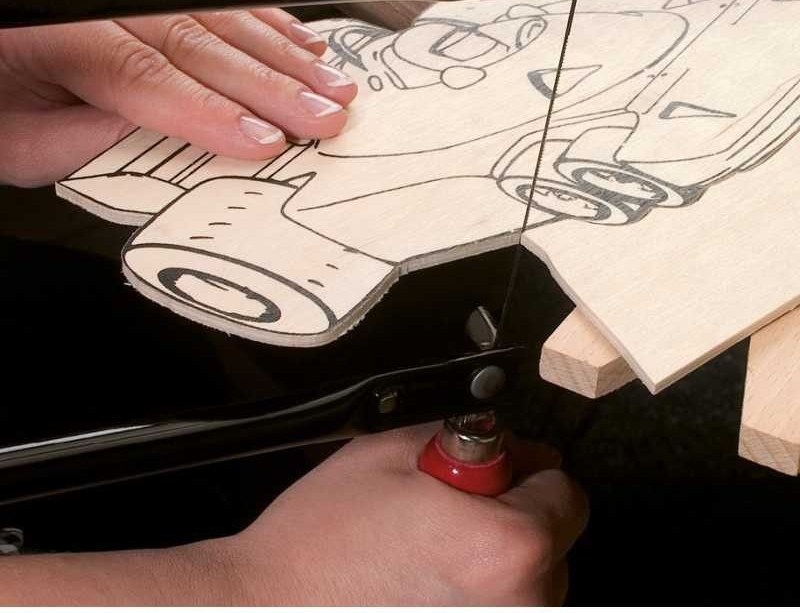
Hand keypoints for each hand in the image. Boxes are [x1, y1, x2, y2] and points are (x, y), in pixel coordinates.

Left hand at [0, 0, 356, 186]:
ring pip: (214, 9)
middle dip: (267, 83)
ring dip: (281, 52)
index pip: (143, 72)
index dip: (210, 110)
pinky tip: (299, 42)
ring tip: (328, 85)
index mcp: (44, 22)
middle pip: (193, 36)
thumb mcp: (29, 146)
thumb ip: (106, 143)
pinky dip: (261, 21)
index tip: (266, 141)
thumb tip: (193, 148)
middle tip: (322, 116)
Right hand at [212, 425, 587, 604]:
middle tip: (453, 509)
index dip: (529, 472)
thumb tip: (508, 446)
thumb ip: (468, 438)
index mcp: (508, 548)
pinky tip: (426, 582)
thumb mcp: (394, 451)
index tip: (501, 471)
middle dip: (512, 515)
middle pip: (553, 544)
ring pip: (529, 585)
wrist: (267, 606)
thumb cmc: (322, 541)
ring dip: (495, 560)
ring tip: (431, 551)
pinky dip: (475, 594)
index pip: (568, 495)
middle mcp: (519, 607)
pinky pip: (500, 611)